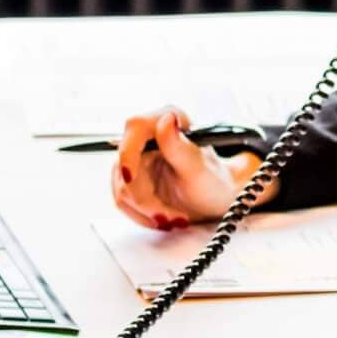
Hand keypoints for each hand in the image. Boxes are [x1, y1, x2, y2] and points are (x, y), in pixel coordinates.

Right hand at [108, 106, 260, 231]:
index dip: (128, 152)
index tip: (131, 177)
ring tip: (175, 219)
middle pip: (125, 167)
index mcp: (168, 118)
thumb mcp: (198, 168)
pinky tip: (164, 217)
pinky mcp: (130, 177)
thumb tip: (166, 119)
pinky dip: (144, 215)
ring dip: (148, 212)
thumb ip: (179, 146)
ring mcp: (135, 157)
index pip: (135, 127)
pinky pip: (123, 200)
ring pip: (122, 189)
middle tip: (172, 217)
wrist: (214, 200)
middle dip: (147, 199)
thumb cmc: (213, 182)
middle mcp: (147, 134)